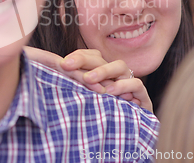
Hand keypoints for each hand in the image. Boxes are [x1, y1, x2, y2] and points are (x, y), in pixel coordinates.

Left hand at [24, 47, 152, 112]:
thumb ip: (75, 88)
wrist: (129, 137)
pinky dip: (124, 86)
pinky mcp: (142, 97)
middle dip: (84, 60)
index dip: (77, 57)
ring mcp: (129, 84)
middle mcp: (115, 75)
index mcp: (101, 72)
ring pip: (120, 66)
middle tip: (67, 66)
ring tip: (89, 80)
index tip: (62, 64)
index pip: (90, 55)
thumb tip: (51, 78)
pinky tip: (111, 92)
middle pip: (101, 58)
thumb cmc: (102, 116)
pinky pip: (136, 84)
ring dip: (104, 71)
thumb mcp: (86, 101)